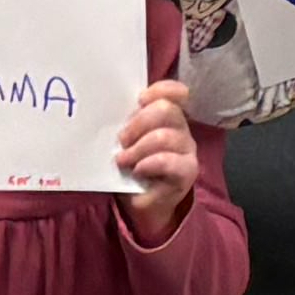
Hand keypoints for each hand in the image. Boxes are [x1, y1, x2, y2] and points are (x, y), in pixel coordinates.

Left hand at [111, 77, 199, 244]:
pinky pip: (169, 161)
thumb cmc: (131, 167)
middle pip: (167, 110)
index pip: (174, 92)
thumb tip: (106, 111)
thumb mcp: (125, 142)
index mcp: (166, 116)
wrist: (142, 204)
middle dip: (138, 123)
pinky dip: (148, 164)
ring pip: (165, 136)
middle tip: (121, 140)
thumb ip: (125, 124)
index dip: (160, 90)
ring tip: (123, 160)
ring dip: (138, 148)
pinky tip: (137, 171)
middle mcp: (181, 128)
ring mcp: (187, 149)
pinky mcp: (188, 171)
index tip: (140, 100)